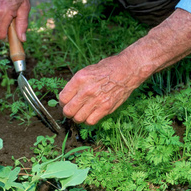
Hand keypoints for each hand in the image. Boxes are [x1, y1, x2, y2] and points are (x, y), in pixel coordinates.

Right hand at [0, 0, 29, 41]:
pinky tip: (0, 1)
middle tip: (13, 13)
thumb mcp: (25, 7)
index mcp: (2, 13)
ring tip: (7, 5)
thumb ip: (22, 24)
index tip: (10, 34)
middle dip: (5, 24)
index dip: (5, 37)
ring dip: (1, 17)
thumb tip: (22, 39)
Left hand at [59, 8, 190, 124]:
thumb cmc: (108, 68)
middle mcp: (87, 90)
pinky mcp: (106, 108)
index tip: (67, 101)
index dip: (63, 101)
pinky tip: (92, 113)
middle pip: (68, 111)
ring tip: (83, 111)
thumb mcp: (88, 70)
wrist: (128, 69)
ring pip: (78, 118)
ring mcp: (97, 100)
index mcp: (80, 78)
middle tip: (73, 109)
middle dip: (69, 111)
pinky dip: (89, 120)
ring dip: (78, 117)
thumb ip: (76, 84)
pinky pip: (90, 121)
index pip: (62, 98)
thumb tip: (67, 97)